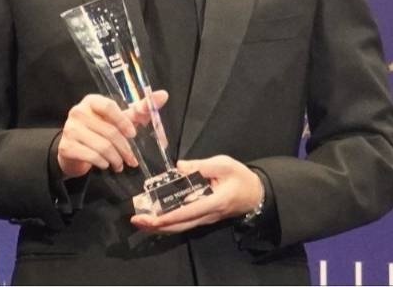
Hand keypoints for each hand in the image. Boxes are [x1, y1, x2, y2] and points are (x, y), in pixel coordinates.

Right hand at [57, 90, 168, 178]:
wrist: (74, 150)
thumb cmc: (100, 131)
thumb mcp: (120, 119)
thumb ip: (140, 109)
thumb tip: (163, 95)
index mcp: (92, 101)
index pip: (109, 106)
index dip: (123, 121)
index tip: (133, 134)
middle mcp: (78, 112)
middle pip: (109, 131)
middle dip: (124, 148)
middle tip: (132, 160)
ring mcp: (70, 129)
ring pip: (101, 146)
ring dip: (115, 159)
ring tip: (120, 164)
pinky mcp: (66, 147)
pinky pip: (91, 156)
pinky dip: (103, 163)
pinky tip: (106, 165)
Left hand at [130, 155, 263, 233]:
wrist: (256, 194)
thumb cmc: (241, 177)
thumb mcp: (224, 164)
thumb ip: (202, 165)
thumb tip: (178, 166)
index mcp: (214, 202)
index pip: (187, 212)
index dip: (167, 217)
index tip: (151, 218)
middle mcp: (207, 215)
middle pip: (180, 225)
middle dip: (157, 226)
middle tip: (136, 221)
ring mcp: (205, 219)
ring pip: (180, 227)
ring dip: (160, 227)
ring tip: (141, 222)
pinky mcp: (203, 217)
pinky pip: (184, 223)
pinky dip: (168, 223)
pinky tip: (155, 220)